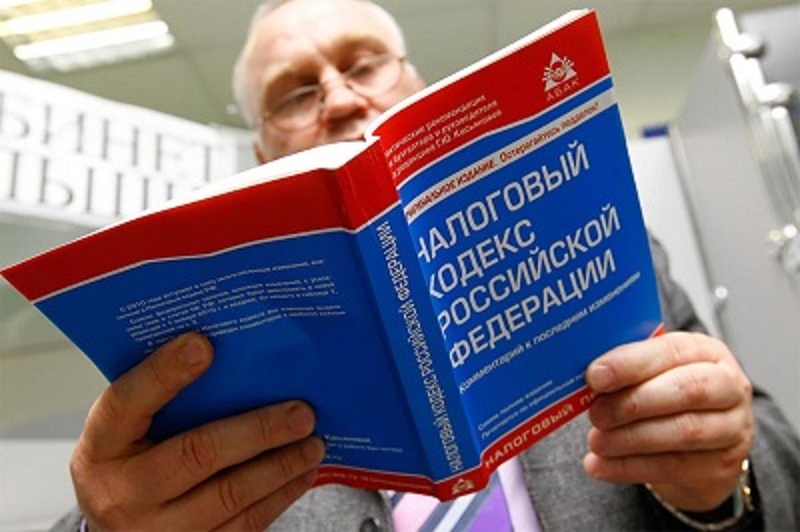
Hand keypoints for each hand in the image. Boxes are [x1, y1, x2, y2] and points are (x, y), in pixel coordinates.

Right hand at [70, 332, 324, 529]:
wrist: (114, 530)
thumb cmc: (128, 462)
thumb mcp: (125, 431)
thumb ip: (160, 397)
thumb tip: (222, 351)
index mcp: (101, 447)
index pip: (126, 403)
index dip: (164, 373)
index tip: (203, 345)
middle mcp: (123, 493)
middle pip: (197, 454)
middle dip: (258, 431)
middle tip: (301, 413)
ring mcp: (156, 531)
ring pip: (230, 496)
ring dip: (281, 467)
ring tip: (314, 443)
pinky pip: (244, 525)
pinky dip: (280, 496)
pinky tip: (302, 473)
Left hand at [582, 331, 753, 511]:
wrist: (700, 444)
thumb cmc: (668, 393)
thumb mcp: (653, 372)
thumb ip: (628, 368)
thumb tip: (588, 375)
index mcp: (707, 351)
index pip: (672, 351)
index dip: (631, 363)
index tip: (595, 375)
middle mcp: (729, 386)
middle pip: (686, 390)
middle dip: (633, 402)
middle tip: (596, 413)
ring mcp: (732, 428)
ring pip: (683, 432)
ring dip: (630, 438)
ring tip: (596, 441)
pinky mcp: (720, 466)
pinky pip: (672, 467)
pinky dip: (628, 467)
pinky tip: (599, 465)